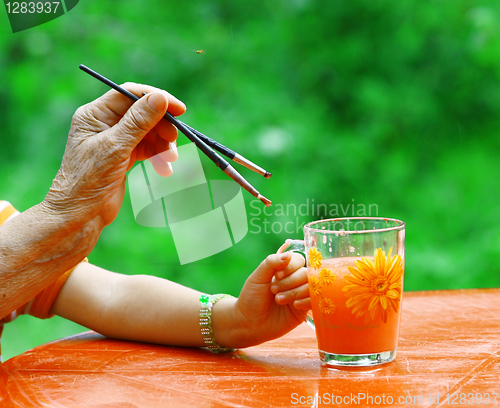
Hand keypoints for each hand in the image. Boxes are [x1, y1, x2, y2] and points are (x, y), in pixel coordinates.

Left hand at [43, 83, 185, 227]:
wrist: (80, 215)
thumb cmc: (88, 180)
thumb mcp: (116, 147)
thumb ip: (139, 122)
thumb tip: (160, 98)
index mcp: (95, 114)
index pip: (129, 94)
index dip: (156, 98)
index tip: (179, 109)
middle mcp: (104, 123)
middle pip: (143, 114)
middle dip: (161, 127)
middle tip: (174, 141)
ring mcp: (115, 140)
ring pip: (148, 132)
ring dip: (162, 145)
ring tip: (170, 160)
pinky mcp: (123, 156)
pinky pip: (147, 148)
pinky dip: (158, 156)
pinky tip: (165, 170)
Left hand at [229, 251, 310, 346]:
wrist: (249, 322)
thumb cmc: (252, 297)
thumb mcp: (258, 277)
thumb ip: (271, 263)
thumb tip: (288, 255)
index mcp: (284, 270)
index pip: (298, 260)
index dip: (291, 266)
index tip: (277, 275)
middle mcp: (295, 280)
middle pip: (306, 273)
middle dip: (290, 281)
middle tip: (274, 290)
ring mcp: (301, 294)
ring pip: (311, 287)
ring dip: (295, 292)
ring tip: (278, 300)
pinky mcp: (304, 309)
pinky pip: (315, 301)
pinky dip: (306, 301)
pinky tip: (294, 305)